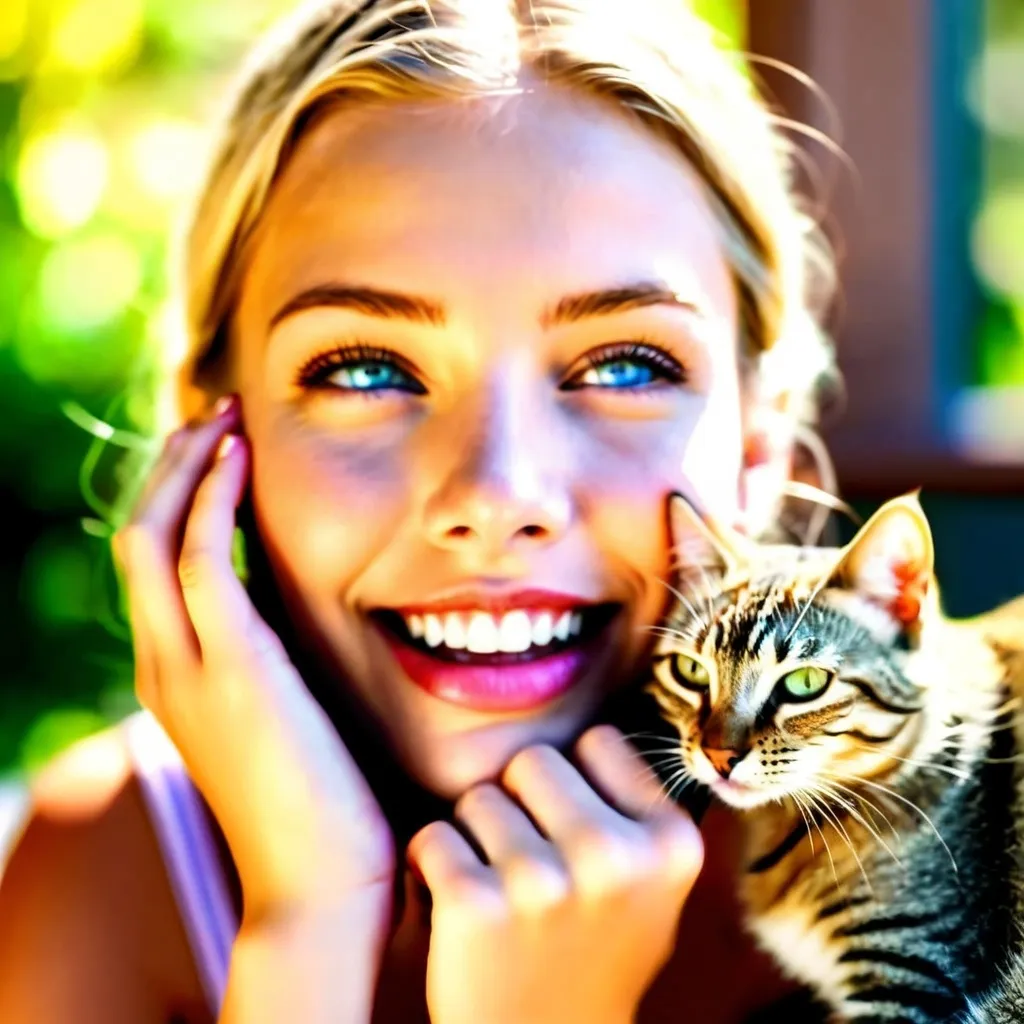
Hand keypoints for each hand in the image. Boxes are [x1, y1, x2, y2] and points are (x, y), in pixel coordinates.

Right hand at [112, 398, 394, 985]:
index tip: (221, 445)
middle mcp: (164, 665)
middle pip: (137, 535)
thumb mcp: (289, 711)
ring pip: (152, 536)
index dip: (179, 494)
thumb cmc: (326, 798)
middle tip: (214, 413)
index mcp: (178, 674)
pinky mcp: (230, 670)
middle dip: (170, 466)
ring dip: (185, 467)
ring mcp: (186, 669)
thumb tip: (307, 603)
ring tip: (224, 417)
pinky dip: (211, 498)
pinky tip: (240, 457)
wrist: (325, 882)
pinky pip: (199, 559)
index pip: (154, 560)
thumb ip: (280, 656)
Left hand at [407, 725, 702, 1023]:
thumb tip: (597, 711)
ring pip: (477, 796)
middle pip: (531, 760)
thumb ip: (636, 809)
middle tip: (532, 867)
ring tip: (502, 895)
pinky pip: (433, 836)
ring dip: (476, 839)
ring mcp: (544, 882)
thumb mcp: (651, 890)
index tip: (576, 832)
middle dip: (520, 804)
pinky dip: (434, 868)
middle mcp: (615, 856)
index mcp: (670, 844)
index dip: (576, 783)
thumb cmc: (593, 956)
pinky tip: (461, 912)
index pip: (598, 742)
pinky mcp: (476, 906)